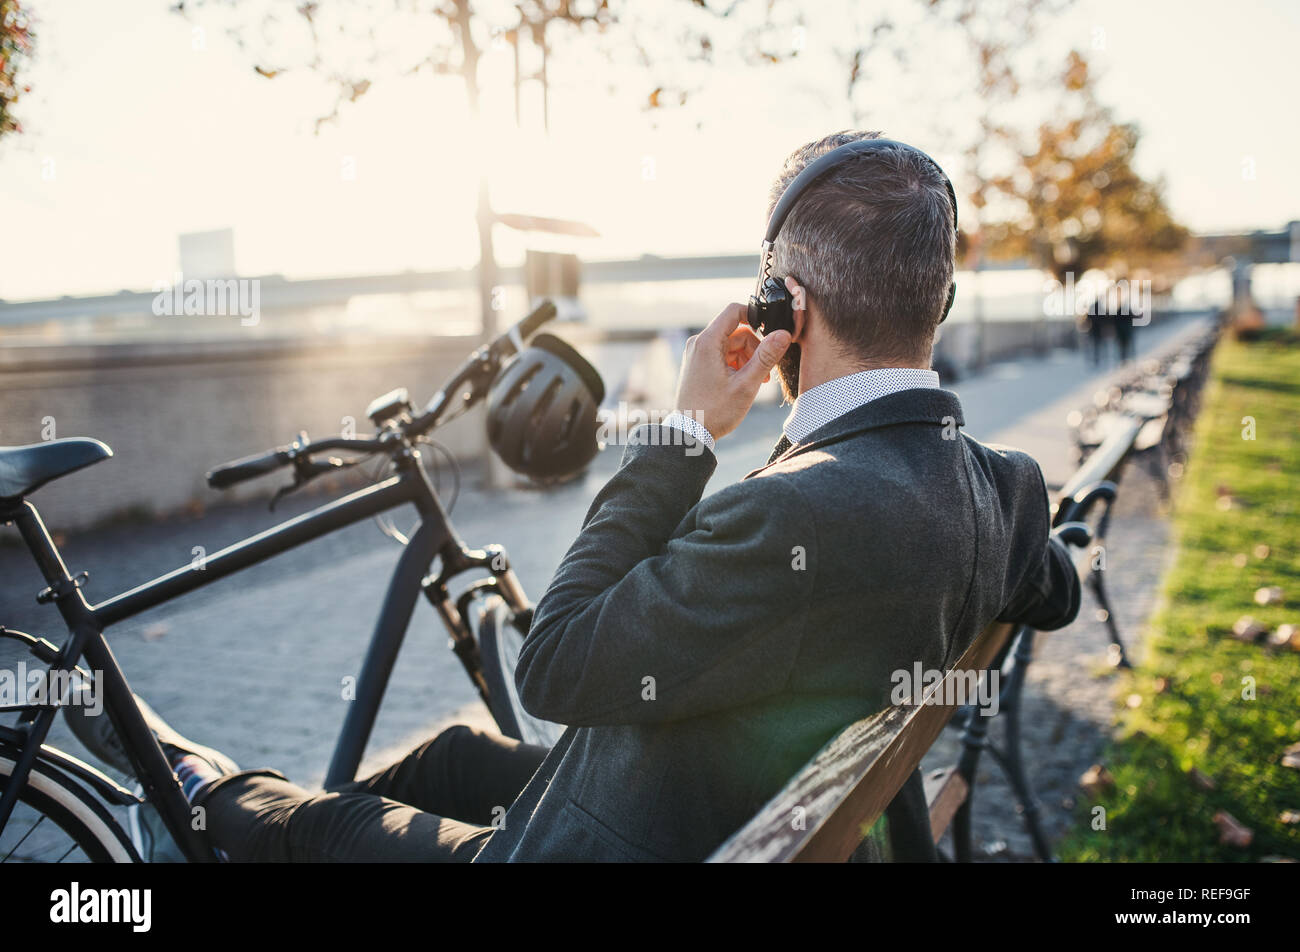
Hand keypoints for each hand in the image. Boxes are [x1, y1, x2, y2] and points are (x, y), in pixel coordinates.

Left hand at [673, 303, 790, 440]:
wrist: (690, 433)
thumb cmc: (715, 412)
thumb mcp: (746, 384)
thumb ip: (766, 357)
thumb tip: (783, 334)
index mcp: (707, 342)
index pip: (734, 311)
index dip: (755, 316)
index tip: (770, 332)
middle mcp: (698, 343)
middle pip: (736, 331)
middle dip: (754, 348)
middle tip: (765, 371)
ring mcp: (697, 354)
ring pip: (731, 345)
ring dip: (748, 358)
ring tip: (757, 381)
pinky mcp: (698, 365)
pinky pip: (722, 355)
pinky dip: (736, 364)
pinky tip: (744, 382)